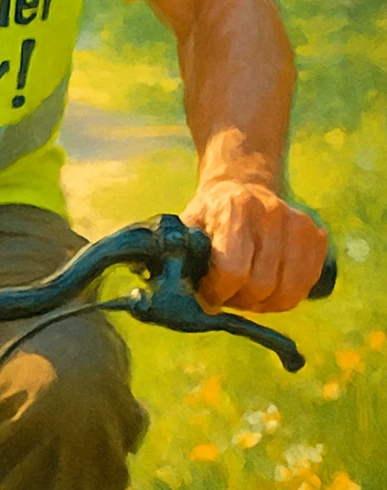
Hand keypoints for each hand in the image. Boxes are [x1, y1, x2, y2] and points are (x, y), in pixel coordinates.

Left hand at [182, 179, 327, 313]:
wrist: (243, 186)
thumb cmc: (209, 216)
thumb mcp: (186, 228)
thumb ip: (179, 258)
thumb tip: (173, 294)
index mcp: (234, 208)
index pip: (232, 272)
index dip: (216, 292)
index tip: (207, 291)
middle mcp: (271, 212)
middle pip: (261, 287)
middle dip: (239, 300)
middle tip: (227, 291)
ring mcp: (298, 223)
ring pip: (288, 294)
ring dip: (263, 303)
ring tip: (246, 289)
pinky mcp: (316, 236)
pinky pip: (306, 287)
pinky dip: (285, 295)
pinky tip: (268, 283)